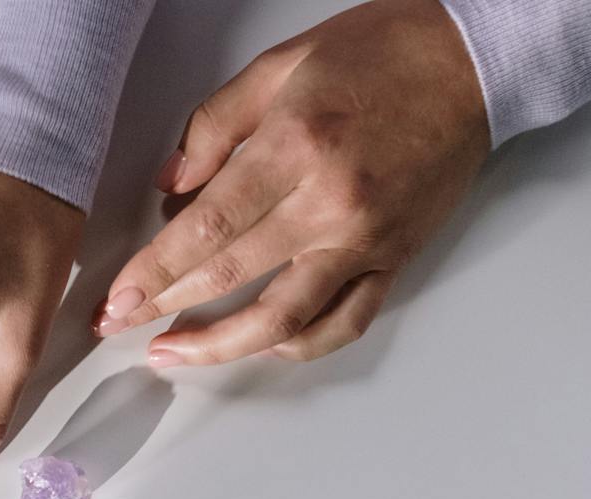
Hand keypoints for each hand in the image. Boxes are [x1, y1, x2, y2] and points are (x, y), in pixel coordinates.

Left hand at [95, 0, 488, 364]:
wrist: (473, 61)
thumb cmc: (383, 52)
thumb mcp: (281, 66)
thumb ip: (215, 126)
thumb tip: (170, 186)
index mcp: (296, 147)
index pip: (206, 229)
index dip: (154, 272)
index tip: (118, 298)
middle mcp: (331, 203)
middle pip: (230, 277)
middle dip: (165, 309)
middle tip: (120, 326)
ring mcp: (365, 239)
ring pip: (285, 320)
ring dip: (222, 347)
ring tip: (176, 353)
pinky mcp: (394, 258)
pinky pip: (344, 322)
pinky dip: (299, 345)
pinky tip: (262, 346)